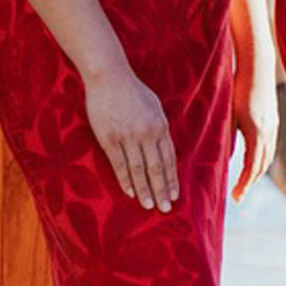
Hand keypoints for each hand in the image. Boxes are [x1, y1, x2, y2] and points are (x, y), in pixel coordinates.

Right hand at [83, 65, 178, 210]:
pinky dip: (126, 180)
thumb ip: (159, 128)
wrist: (110, 77)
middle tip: (166, 208)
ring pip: (140, 170)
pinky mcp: (110, 138)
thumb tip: (163, 148)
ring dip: (146, 190)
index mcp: (161, 126)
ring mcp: (128, 136)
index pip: (170, 158)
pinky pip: (120, 164)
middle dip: (163, 190)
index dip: (172, 178)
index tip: (176, 195)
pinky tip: (130, 192)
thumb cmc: (133, 91)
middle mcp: (148, 133)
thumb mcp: (154, 107)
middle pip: (158, 167)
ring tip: (150, 205)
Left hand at [230, 73, 275, 202]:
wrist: (257, 64)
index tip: (235, 197)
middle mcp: (268, 130)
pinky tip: (252, 159)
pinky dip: (262, 157)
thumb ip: (226, 136)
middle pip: (262, 164)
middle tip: (238, 195)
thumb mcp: (228, 113)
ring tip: (245, 181)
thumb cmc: (237, 86)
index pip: (251, 166)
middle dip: (250, 181)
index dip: (244, 184)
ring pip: (268, 155)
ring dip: (257, 171)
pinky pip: (270, 145)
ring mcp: (273, 124)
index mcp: (256, 131)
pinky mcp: (274, 119)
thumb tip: (222, 158)